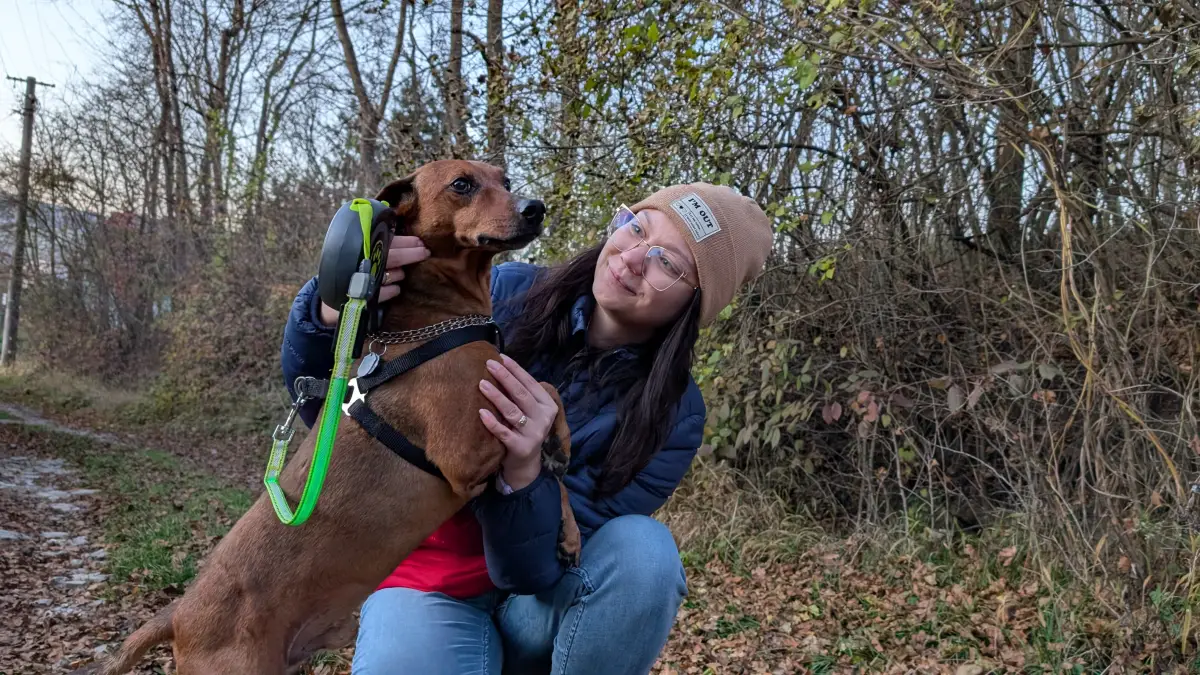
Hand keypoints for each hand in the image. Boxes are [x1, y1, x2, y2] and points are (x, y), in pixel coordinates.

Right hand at [318, 235, 430, 326]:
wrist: (330, 299)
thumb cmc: (349, 272)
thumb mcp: (358, 255)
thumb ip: (376, 246)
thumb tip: (404, 239)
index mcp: (360, 248)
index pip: (387, 241)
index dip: (405, 241)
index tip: (420, 241)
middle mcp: (360, 262)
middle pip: (392, 256)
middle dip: (411, 254)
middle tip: (425, 252)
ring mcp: (361, 280)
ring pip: (390, 274)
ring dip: (400, 272)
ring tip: (402, 272)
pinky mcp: (361, 297)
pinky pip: (383, 293)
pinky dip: (392, 290)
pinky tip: (396, 288)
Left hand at [478, 355, 557, 490]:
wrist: (525, 464)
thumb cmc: (524, 430)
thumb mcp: (530, 411)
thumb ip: (522, 394)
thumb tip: (502, 367)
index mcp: (547, 405)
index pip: (530, 383)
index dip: (515, 369)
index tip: (501, 356)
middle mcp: (544, 418)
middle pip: (521, 394)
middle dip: (505, 377)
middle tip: (490, 364)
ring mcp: (533, 434)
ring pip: (513, 411)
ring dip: (496, 396)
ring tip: (481, 384)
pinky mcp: (521, 448)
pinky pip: (504, 433)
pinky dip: (492, 422)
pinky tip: (481, 412)